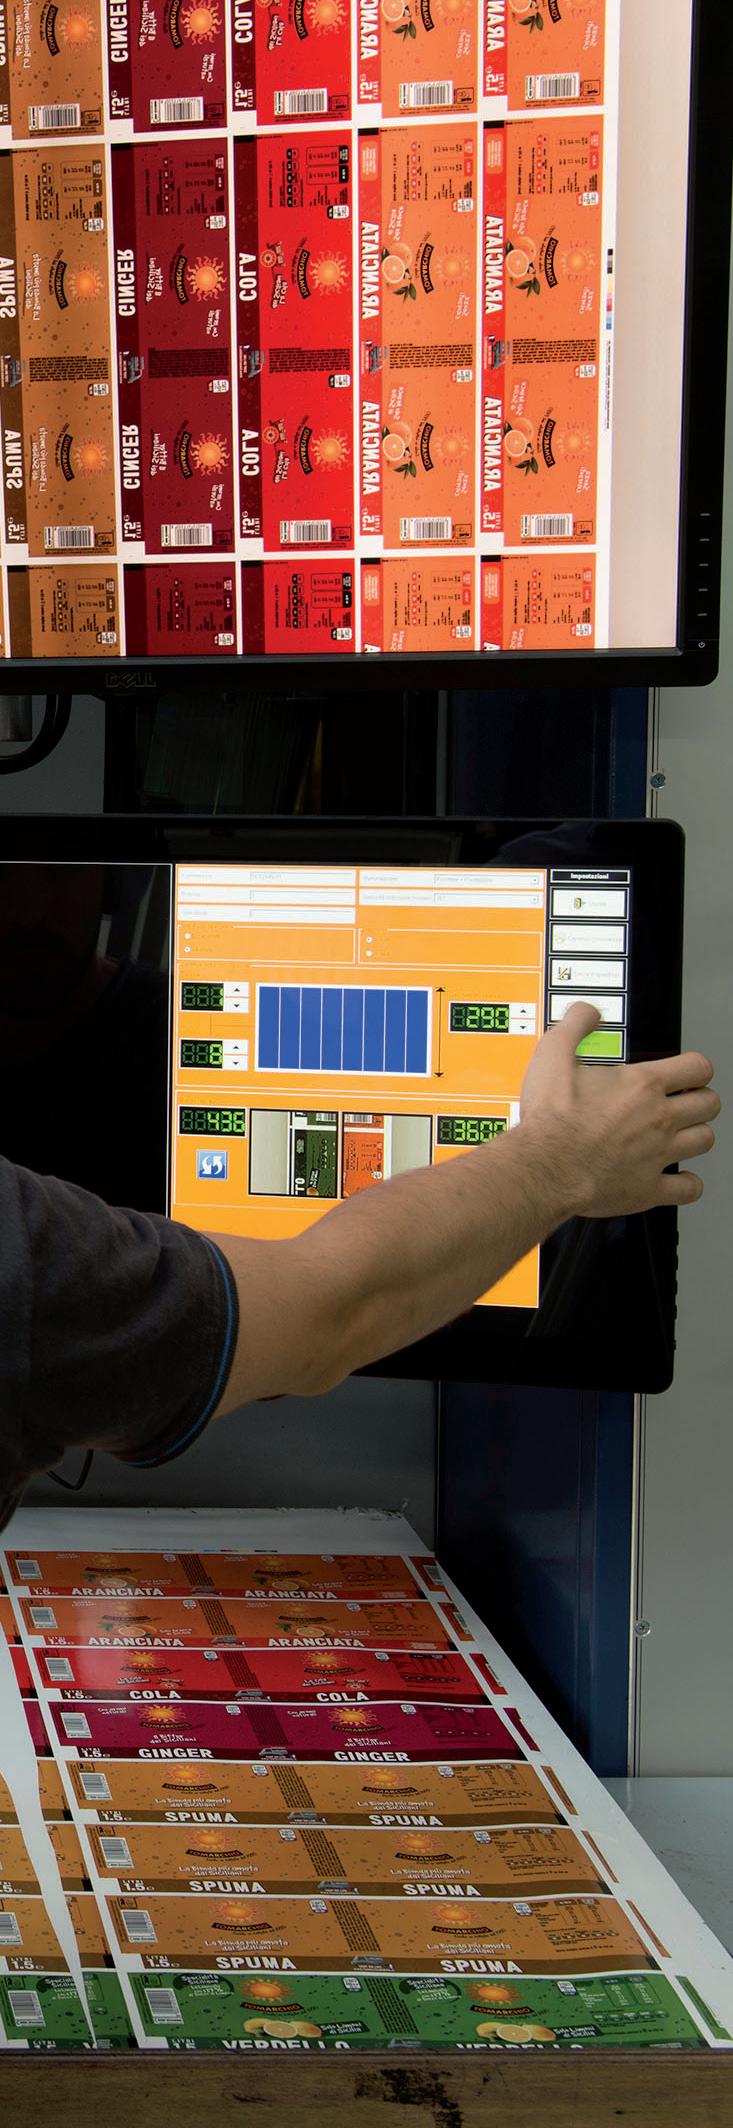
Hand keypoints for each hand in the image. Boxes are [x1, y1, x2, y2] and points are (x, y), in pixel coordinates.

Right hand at [518, 1002, 720, 1218]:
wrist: (543, 1166)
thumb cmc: (551, 1118)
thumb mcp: (553, 1055)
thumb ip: (574, 1026)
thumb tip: (587, 1012)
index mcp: (642, 1085)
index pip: (697, 1068)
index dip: (696, 1068)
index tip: (687, 1073)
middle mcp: (658, 1118)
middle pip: (709, 1104)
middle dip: (701, 1099)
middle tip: (686, 1101)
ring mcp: (658, 1155)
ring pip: (705, 1140)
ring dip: (697, 1135)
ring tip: (682, 1134)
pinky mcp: (649, 1189)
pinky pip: (689, 1189)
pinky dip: (688, 1184)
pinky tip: (676, 1178)